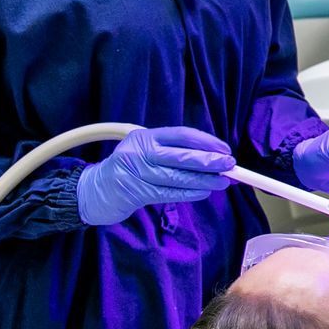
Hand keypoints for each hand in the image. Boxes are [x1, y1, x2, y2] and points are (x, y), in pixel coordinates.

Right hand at [76, 126, 233, 225]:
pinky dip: (190, 194)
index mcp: (145, 136)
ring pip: (178, 178)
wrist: (97, 190)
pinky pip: (169, 194)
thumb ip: (174, 151)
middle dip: (209, 161)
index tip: (225, 149)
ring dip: (204, 181)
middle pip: (181, 156)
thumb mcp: (147, 150)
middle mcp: (140, 152)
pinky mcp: (136, 193)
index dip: (206, 142)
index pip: (182, 135)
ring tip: (224, 182)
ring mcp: (136, 173)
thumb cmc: (131, 167)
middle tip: (231, 165)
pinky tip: (204, 192)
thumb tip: (215, 156)